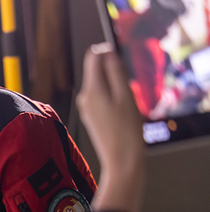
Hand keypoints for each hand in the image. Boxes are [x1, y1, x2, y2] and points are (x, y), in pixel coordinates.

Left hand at [77, 44, 145, 211]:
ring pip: (101, 85)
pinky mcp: (91, 116)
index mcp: (91, 89)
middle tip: (127, 88)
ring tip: (126, 103)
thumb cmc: (126, 130)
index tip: (120, 58)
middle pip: (97, 71)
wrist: (121, 159)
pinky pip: (102, 97)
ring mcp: (86, 107)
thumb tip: (106, 52)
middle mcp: (84, 97)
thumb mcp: (125, 95)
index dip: (107, 52)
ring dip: (114, 86)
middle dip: (113, 72)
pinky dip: (113, 98)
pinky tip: (122, 111)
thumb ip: (114, 72)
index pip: (92, 57)